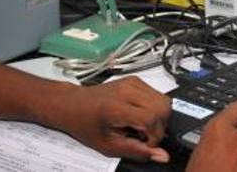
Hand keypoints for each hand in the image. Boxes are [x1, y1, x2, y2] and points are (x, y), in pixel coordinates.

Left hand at [48, 76, 171, 162]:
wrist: (73, 104)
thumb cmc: (85, 125)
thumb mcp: (108, 145)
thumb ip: (136, 151)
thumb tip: (162, 156)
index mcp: (117, 107)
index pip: (151, 118)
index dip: (154, 135)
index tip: (144, 143)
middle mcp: (127, 90)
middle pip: (163, 107)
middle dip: (160, 126)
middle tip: (144, 135)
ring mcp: (132, 82)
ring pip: (164, 100)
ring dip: (159, 117)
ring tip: (141, 125)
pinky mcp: (135, 80)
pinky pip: (156, 94)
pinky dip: (154, 108)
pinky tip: (139, 115)